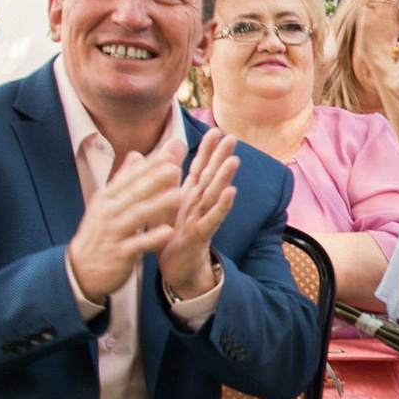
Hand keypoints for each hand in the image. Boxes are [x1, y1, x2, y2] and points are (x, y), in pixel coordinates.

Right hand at [67, 151, 186, 304]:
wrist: (81, 270)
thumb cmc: (101, 233)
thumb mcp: (108, 203)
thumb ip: (125, 180)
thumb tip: (136, 154)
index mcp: (107, 198)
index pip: (129, 177)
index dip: (149, 165)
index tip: (168, 152)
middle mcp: (108, 212)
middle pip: (133, 193)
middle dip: (154, 180)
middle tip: (175, 167)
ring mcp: (113, 233)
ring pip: (136, 216)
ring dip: (156, 205)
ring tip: (178, 196)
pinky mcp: (119, 254)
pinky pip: (137, 244)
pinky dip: (152, 238)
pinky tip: (169, 232)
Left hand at [157, 128, 236, 299]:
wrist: (175, 269)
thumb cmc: (171, 236)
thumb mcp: (163, 205)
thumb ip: (164, 183)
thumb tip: (163, 160)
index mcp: (188, 196)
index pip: (199, 168)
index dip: (206, 150)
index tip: (215, 130)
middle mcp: (198, 204)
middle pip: (211, 177)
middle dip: (220, 157)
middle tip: (232, 137)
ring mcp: (202, 219)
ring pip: (214, 195)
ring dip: (225, 177)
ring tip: (234, 160)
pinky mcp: (201, 235)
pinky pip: (212, 219)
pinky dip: (222, 206)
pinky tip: (232, 193)